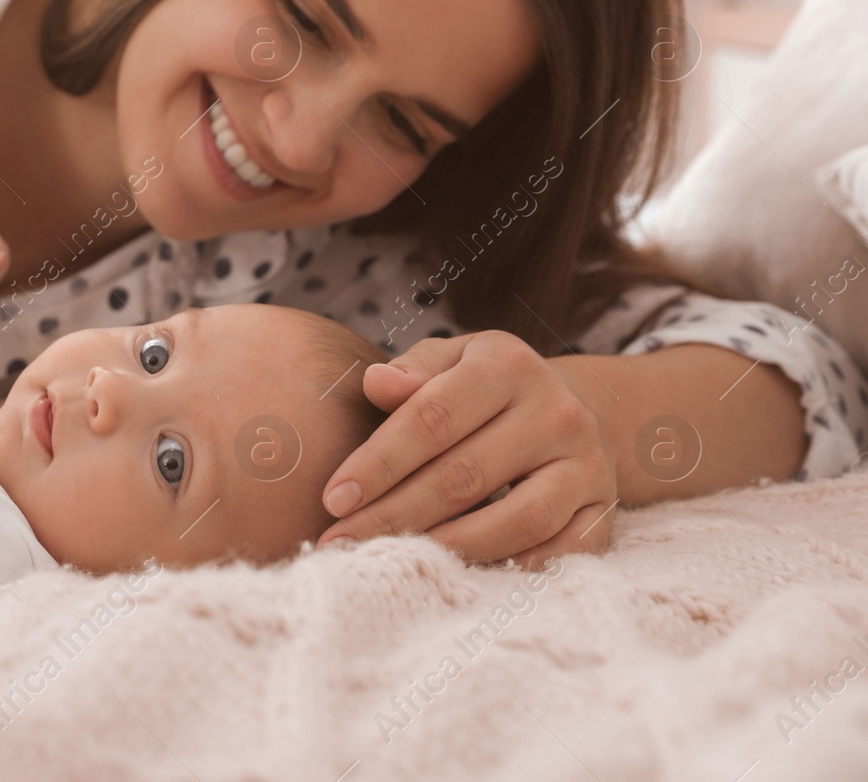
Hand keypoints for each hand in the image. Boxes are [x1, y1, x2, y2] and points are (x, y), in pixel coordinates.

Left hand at [317, 331, 617, 567]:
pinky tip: (461, 575)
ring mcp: (587, 464)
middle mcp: (556, 412)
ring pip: (516, 520)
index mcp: (507, 365)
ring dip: (447, 548)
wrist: (572, 407)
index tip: (333, 498)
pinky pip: (561, 553)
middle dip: (394, 514)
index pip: (432, 417)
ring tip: (393, 559)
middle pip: (465, 476)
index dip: (379, 462)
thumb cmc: (482, 387)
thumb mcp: (451, 360)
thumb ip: (412, 370)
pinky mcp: (604, 509)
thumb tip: (377, 383)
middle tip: (340, 542)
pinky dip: (511, 568)